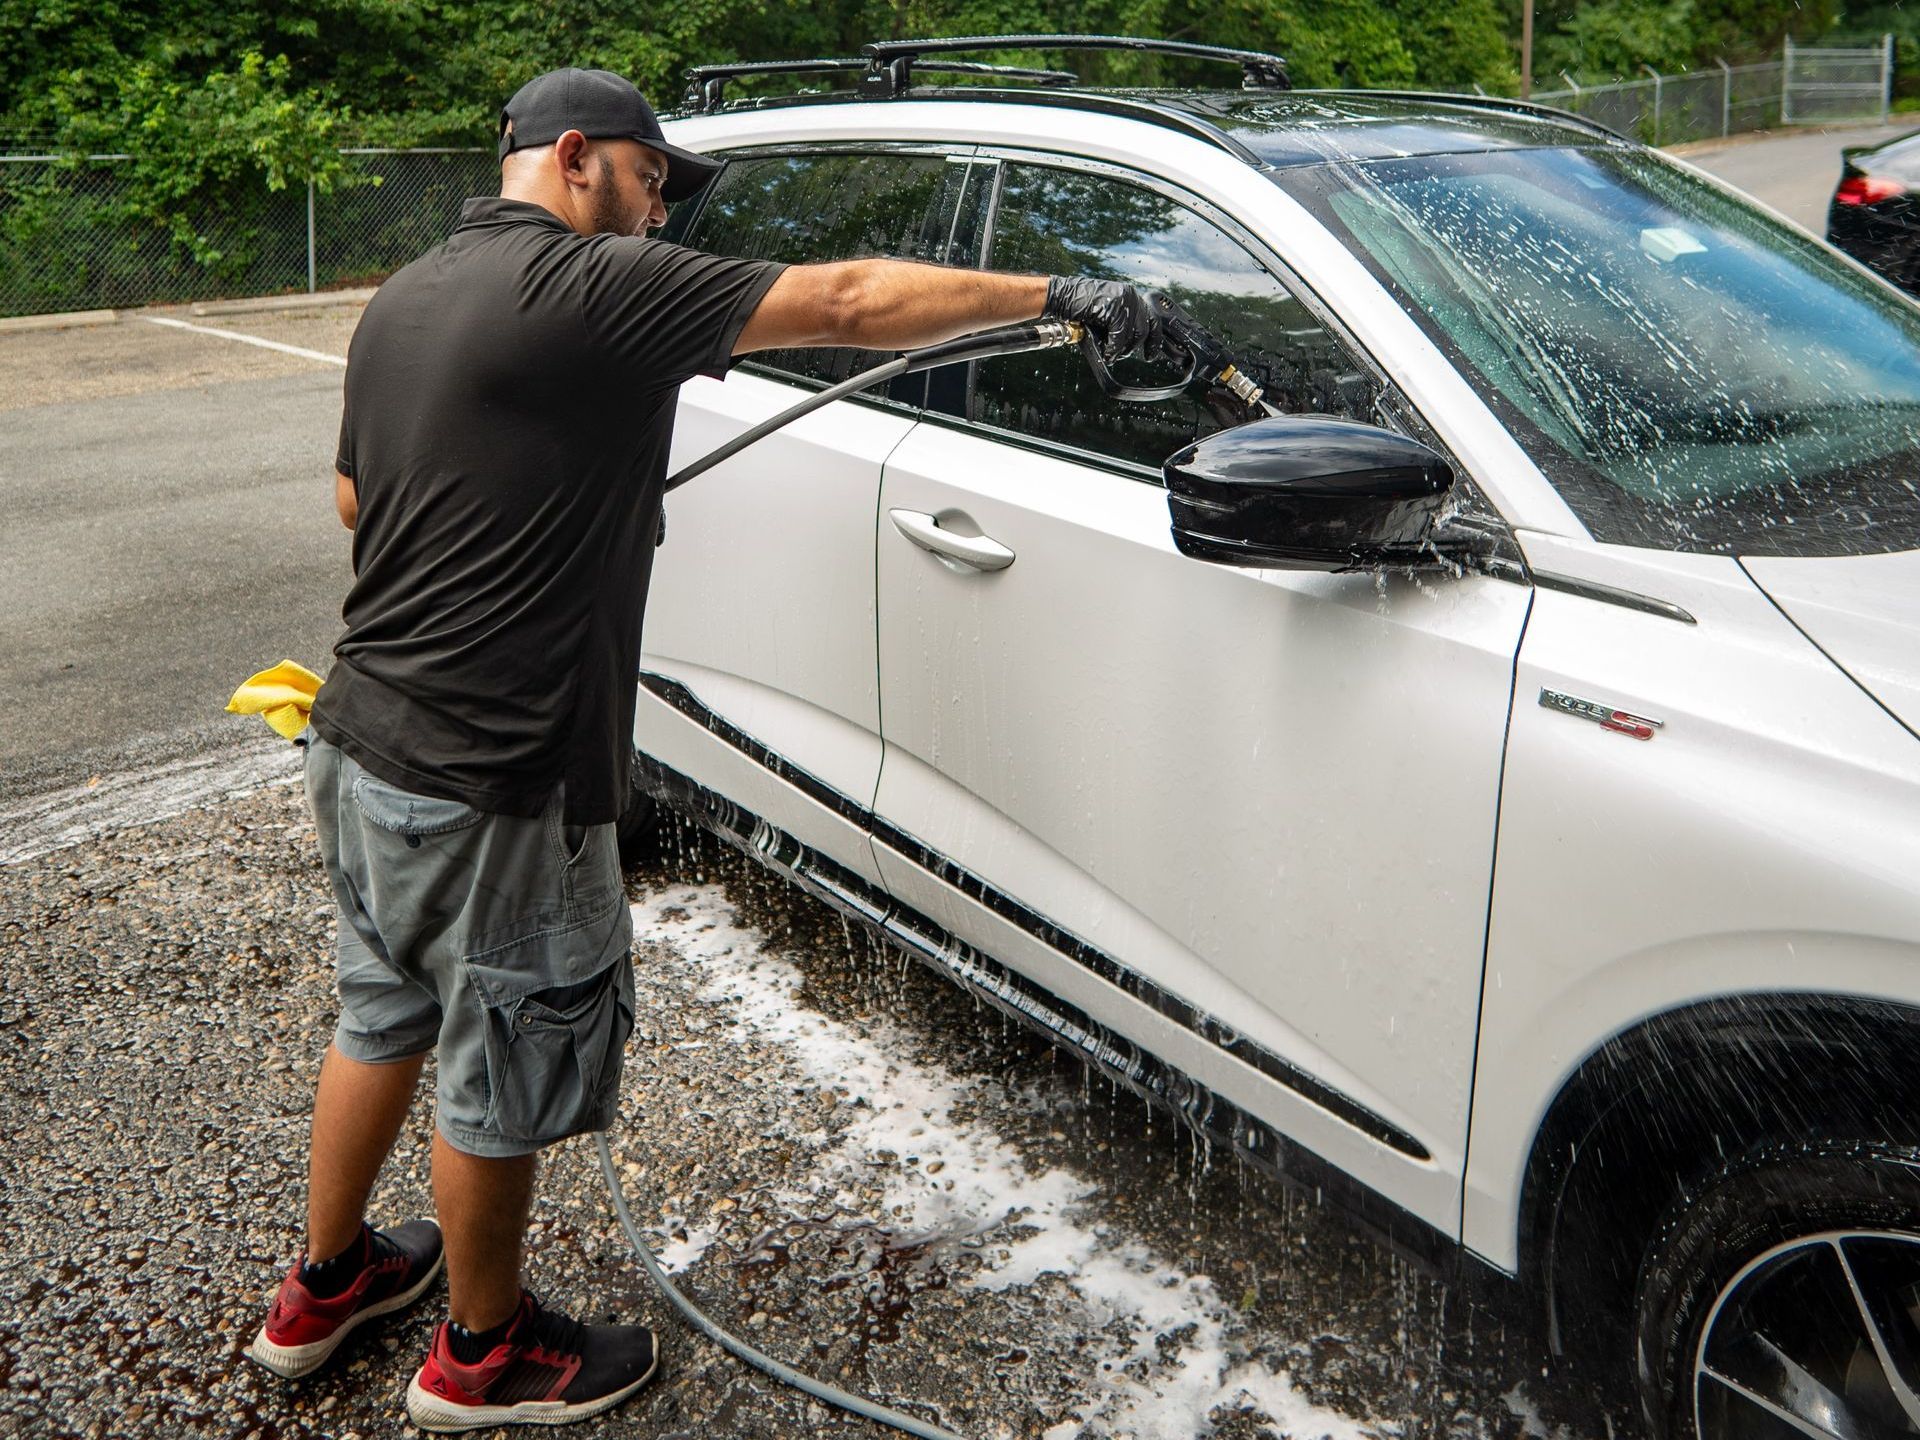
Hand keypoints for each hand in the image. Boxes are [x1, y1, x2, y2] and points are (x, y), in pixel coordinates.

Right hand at [1043, 277, 1171, 363]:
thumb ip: (1122, 324)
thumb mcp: (1106, 314)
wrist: (1062, 297)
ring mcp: (1124, 301)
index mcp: (1130, 295)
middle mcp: (1131, 295)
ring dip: (1121, 350)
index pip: (1152, 319)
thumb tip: (1131, 344)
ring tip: (1109, 354)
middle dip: (1134, 347)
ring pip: (1133, 335)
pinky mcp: (1115, 309)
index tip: (1151, 354)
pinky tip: (1106, 353)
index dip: (1154, 339)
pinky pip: (1120, 337)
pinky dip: (1113, 349)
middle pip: (1145, 329)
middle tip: (1122, 355)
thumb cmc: (1079, 308)